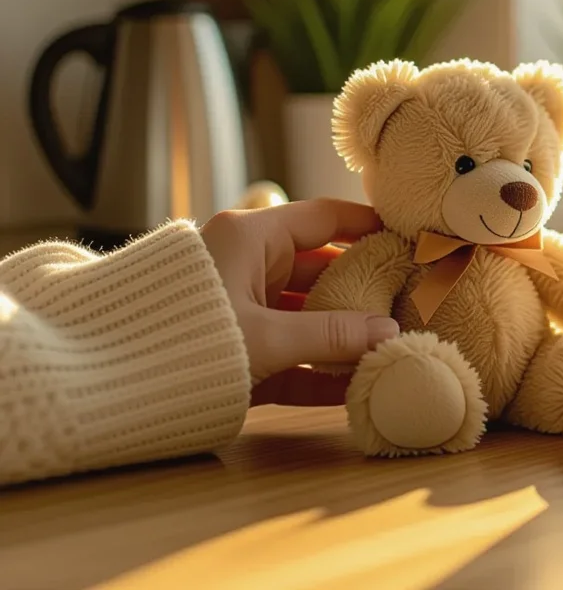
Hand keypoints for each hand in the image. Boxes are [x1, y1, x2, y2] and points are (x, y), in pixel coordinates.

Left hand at [200, 199, 399, 404]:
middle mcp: (246, 266)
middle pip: (320, 271)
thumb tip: (389, 332)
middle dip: (364, 292)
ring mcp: (240, 309)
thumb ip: (332, 336)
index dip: (368, 224)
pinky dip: (315, 371)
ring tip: (389, 349)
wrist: (109, 386)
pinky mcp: (234, 350)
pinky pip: (286, 354)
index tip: (407, 235)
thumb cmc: (184, 339)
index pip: (324, 218)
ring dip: (343, 337)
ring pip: (305, 316)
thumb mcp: (267, 337)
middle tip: (410, 304)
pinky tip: (353, 387)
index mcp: (251, 238)